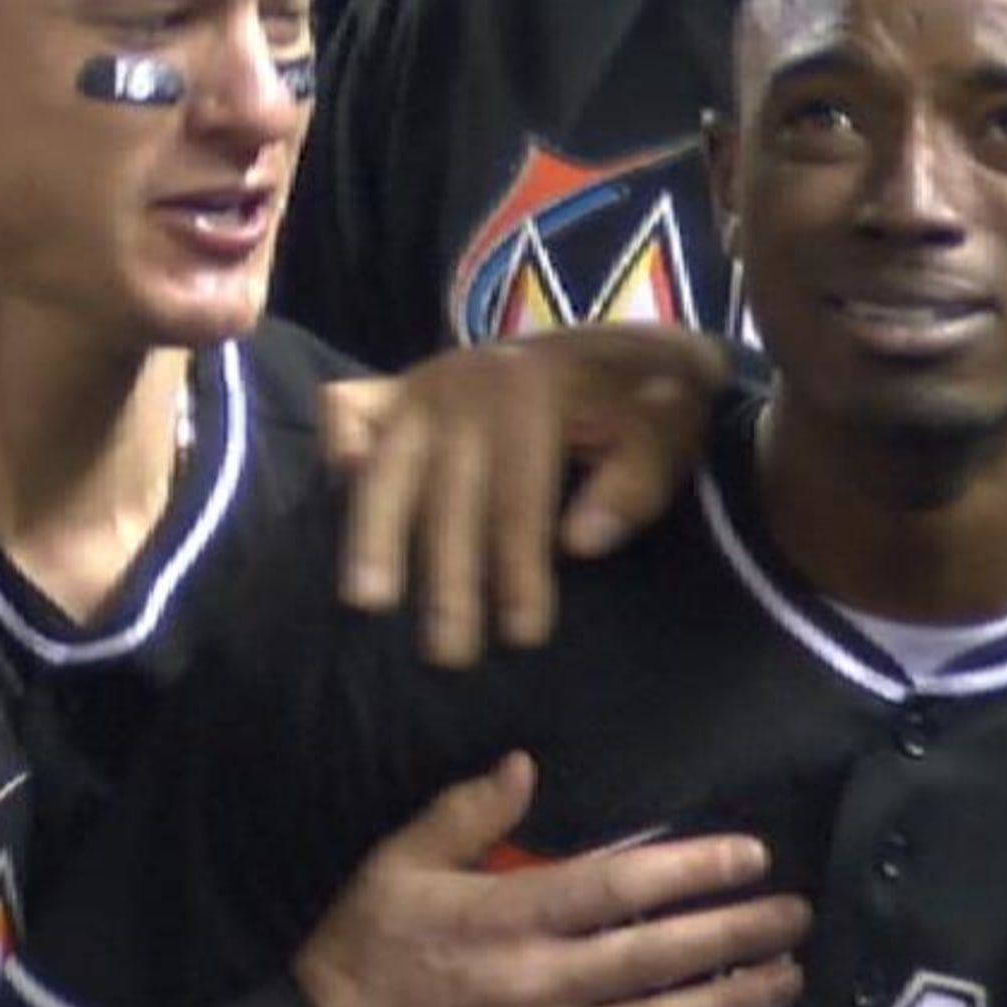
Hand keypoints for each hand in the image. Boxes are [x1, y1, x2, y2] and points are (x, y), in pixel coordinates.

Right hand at [293, 752, 807, 1006]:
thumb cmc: (357, 959)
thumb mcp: (394, 868)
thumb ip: (464, 815)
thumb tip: (525, 765)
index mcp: (509, 918)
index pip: (622, 885)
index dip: (695, 869)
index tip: (752, 858)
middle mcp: (542, 984)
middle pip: (662, 953)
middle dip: (740, 933)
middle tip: (797, 917)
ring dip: (734, 1001)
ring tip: (789, 980)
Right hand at [326, 325, 730, 666]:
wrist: (624, 351)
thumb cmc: (650, 404)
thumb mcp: (670, 431)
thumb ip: (635, 484)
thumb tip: (579, 543)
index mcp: (534, 389)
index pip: (518, 494)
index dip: (518, 568)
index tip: (524, 636)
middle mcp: (467, 381)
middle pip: (447, 492)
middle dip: (447, 577)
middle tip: (449, 655)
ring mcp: (425, 383)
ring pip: (388, 464)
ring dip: (374, 533)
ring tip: (366, 603)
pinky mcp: (400, 389)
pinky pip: (348, 409)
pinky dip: (338, 445)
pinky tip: (335, 497)